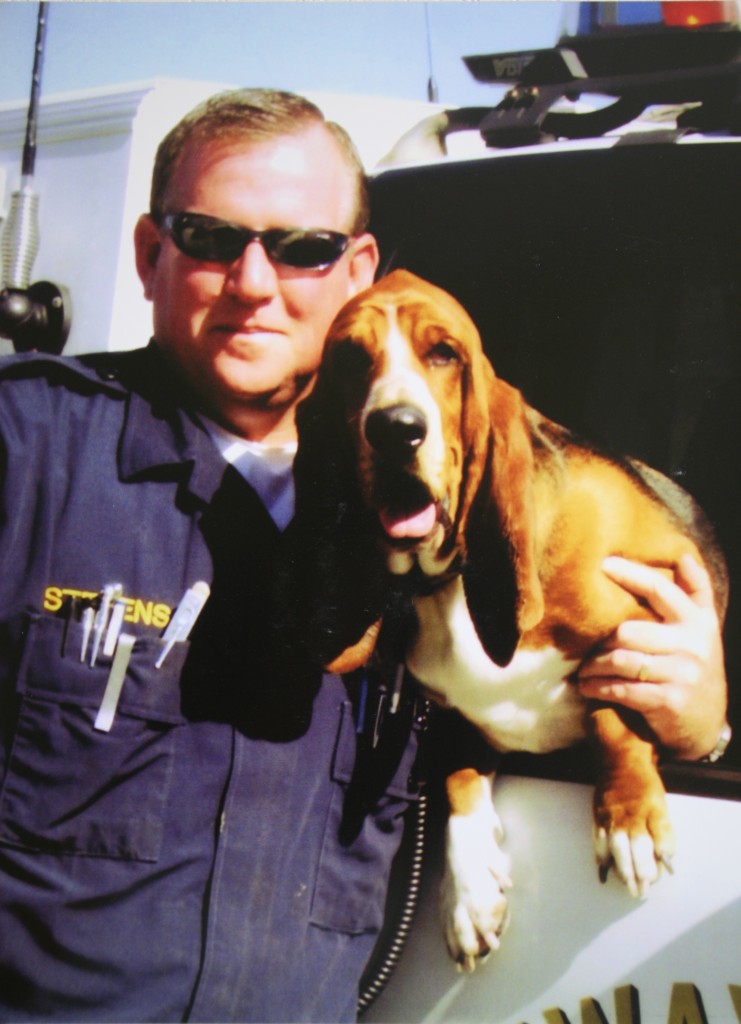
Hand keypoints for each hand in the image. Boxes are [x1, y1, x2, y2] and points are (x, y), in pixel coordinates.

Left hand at [577, 554, 726, 759]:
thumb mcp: (702, 630)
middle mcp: (693, 645)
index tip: (602, 564)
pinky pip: (622, 688)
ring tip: (582, 670)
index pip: (661, 590)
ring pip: (621, 659)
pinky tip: (586, 687)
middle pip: (629, 630)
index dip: (632, 574)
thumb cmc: (694, 667)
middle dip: (601, 640)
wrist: (707, 724)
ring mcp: (682, 674)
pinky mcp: (669, 701)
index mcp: (699, 621)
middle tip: (583, 645)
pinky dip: (598, 687)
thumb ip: (695, 594)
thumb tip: (682, 556)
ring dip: (593, 666)